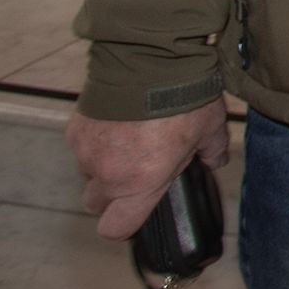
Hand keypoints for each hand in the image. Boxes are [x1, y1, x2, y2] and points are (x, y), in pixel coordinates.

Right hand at [66, 99, 230, 240]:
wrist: (151, 60)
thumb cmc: (184, 98)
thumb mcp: (210, 128)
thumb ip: (212, 151)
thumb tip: (214, 160)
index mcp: (140, 184)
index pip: (116, 228)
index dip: (124, 224)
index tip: (134, 212)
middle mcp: (109, 174)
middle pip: (96, 203)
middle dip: (111, 194)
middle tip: (135, 172)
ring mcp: (87, 152)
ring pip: (88, 172)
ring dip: (103, 164)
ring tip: (130, 139)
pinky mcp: (74, 130)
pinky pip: (82, 146)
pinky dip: (95, 140)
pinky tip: (117, 122)